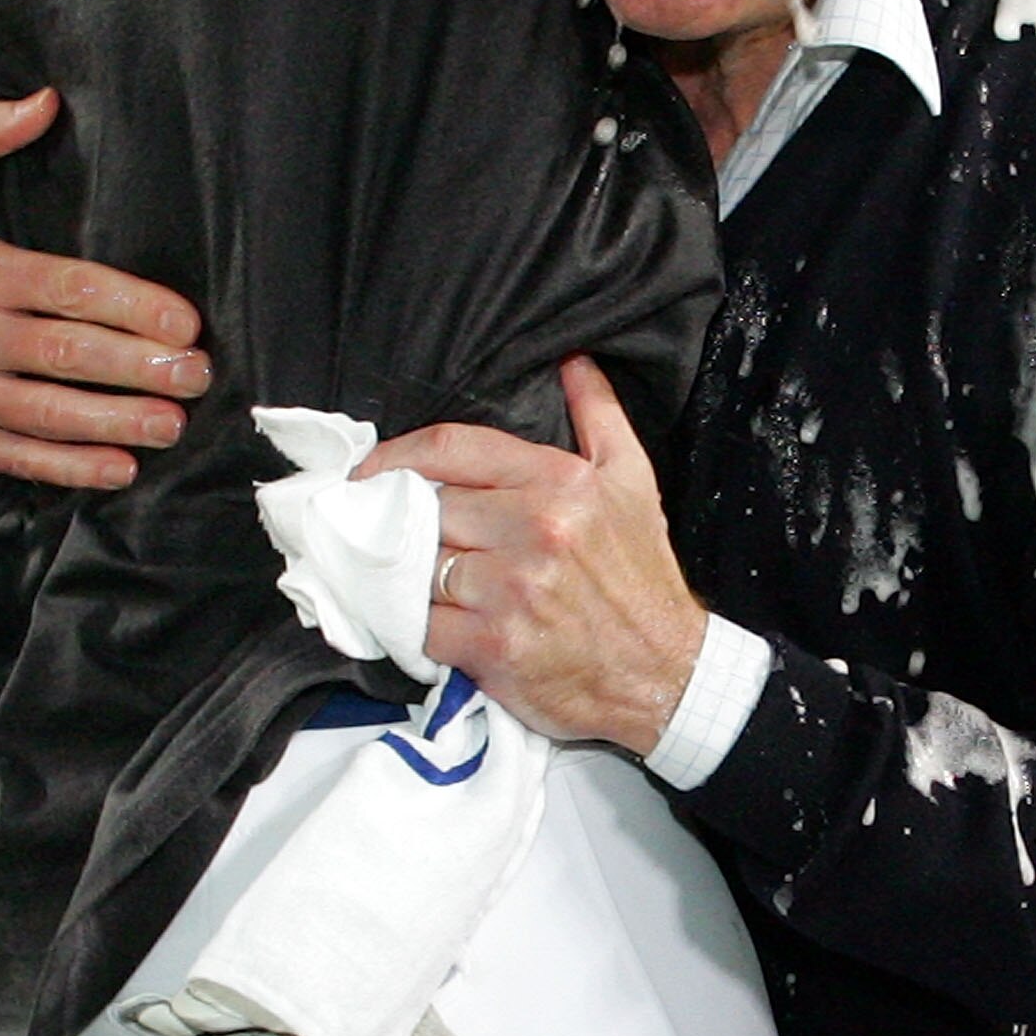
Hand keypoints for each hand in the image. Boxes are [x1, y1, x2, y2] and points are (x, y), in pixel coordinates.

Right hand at [0, 87, 211, 487]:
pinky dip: (66, 467)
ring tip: (171, 424)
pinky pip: (13, 456)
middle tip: (196, 375)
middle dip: (138, 367)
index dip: (130, 306)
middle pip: (65, 353)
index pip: (66, 288)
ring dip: (115, 422)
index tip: (184, 323)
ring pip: (45, 412)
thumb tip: (46, 99)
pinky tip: (119, 468)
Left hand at [359, 356, 707, 751]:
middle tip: (397, 535)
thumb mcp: (632, 483)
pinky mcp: (492, 647)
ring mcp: (510, 590)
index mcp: (560, 482)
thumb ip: (600, 415)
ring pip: (417, 567)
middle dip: (407, 523)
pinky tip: (429, 622)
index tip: (369, 472)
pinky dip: (413, 626)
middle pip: (427, 508)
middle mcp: (534, 529)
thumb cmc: (643, 578)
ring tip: (414, 579)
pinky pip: (420, 626)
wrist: (667, 674)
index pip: (451, 449)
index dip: (396, 456)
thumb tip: (573, 361)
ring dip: (407, 576)